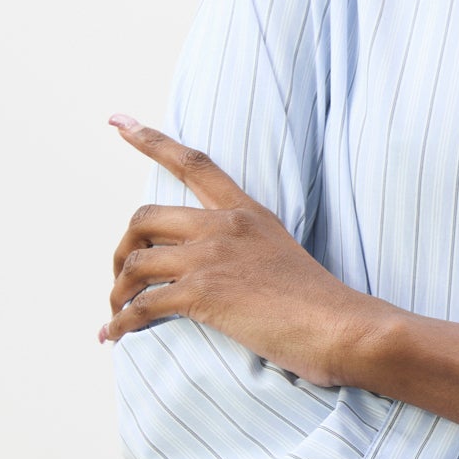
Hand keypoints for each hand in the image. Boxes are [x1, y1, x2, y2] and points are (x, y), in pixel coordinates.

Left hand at [100, 117, 401, 389]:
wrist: (343, 328)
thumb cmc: (320, 305)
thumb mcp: (281, 255)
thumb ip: (244, 249)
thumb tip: (209, 270)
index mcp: (247, 213)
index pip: (194, 165)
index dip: (152, 141)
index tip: (118, 120)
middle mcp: (226, 227)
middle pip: (145, 218)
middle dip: (121, 249)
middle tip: (120, 278)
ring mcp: (213, 257)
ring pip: (135, 263)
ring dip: (117, 293)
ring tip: (117, 316)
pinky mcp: (204, 292)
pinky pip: (142, 305)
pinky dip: (121, 323)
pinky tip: (115, 337)